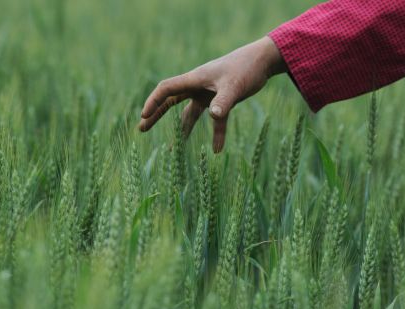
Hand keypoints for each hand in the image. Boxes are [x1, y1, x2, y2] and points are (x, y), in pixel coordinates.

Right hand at [138, 36, 285, 152]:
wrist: (263, 61)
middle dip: (157, 115)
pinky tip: (217, 150)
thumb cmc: (246, 68)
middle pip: (171, 101)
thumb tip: (213, 116)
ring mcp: (208, 94)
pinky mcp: (222, 100)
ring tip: (173, 147)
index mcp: (195, 79)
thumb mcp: (234, 86)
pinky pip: (215, 120)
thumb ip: (223, 102)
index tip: (143, 116)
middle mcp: (198, 86)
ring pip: (190, 113)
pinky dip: (216, 134)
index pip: (167, 89)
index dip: (153, 102)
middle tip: (142, 128)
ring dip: (182, 129)